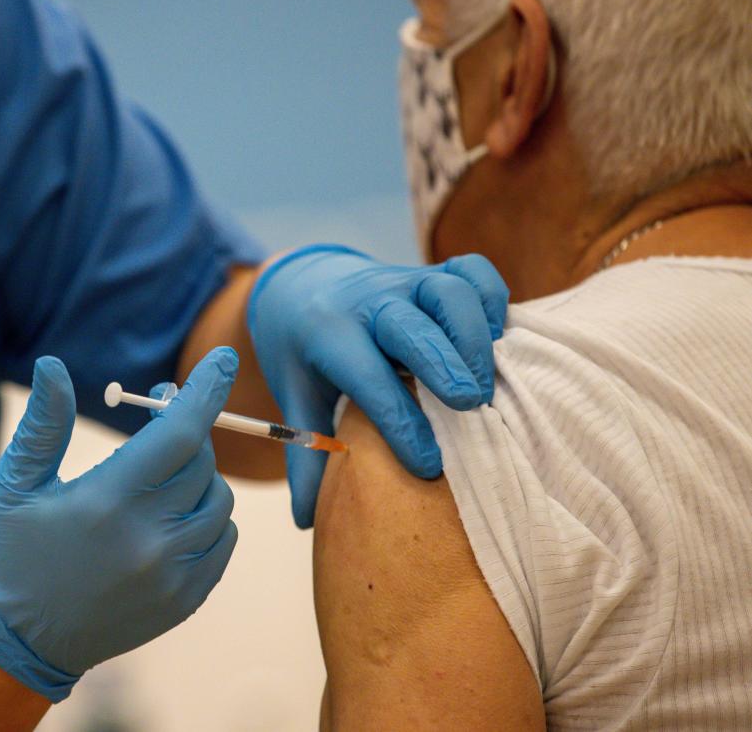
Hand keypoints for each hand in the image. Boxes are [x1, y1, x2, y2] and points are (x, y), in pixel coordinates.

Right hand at [0, 348, 239, 701]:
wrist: (19, 644)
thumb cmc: (11, 555)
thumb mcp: (15, 485)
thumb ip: (44, 423)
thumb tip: (53, 364)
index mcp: (108, 501)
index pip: (179, 433)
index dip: (205, 391)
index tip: (224, 359)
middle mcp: (150, 538)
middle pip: (201, 461)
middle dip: (187, 428)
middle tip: (161, 415)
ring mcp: (173, 574)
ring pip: (219, 500)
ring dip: (199, 475)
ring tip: (161, 473)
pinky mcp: (185, 599)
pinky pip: (222, 540)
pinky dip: (209, 517)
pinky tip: (173, 513)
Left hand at [247, 245, 507, 527]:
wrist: (301, 284)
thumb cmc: (304, 352)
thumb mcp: (294, 396)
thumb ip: (305, 453)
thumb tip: (306, 522)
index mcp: (327, 334)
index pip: (366, 375)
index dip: (400, 421)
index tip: (428, 466)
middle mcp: (368, 301)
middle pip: (410, 323)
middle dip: (443, 363)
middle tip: (469, 408)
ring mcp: (403, 281)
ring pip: (447, 290)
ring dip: (473, 336)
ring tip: (485, 386)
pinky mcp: (433, 272)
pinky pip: (472, 270)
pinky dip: (492, 299)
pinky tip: (497, 339)